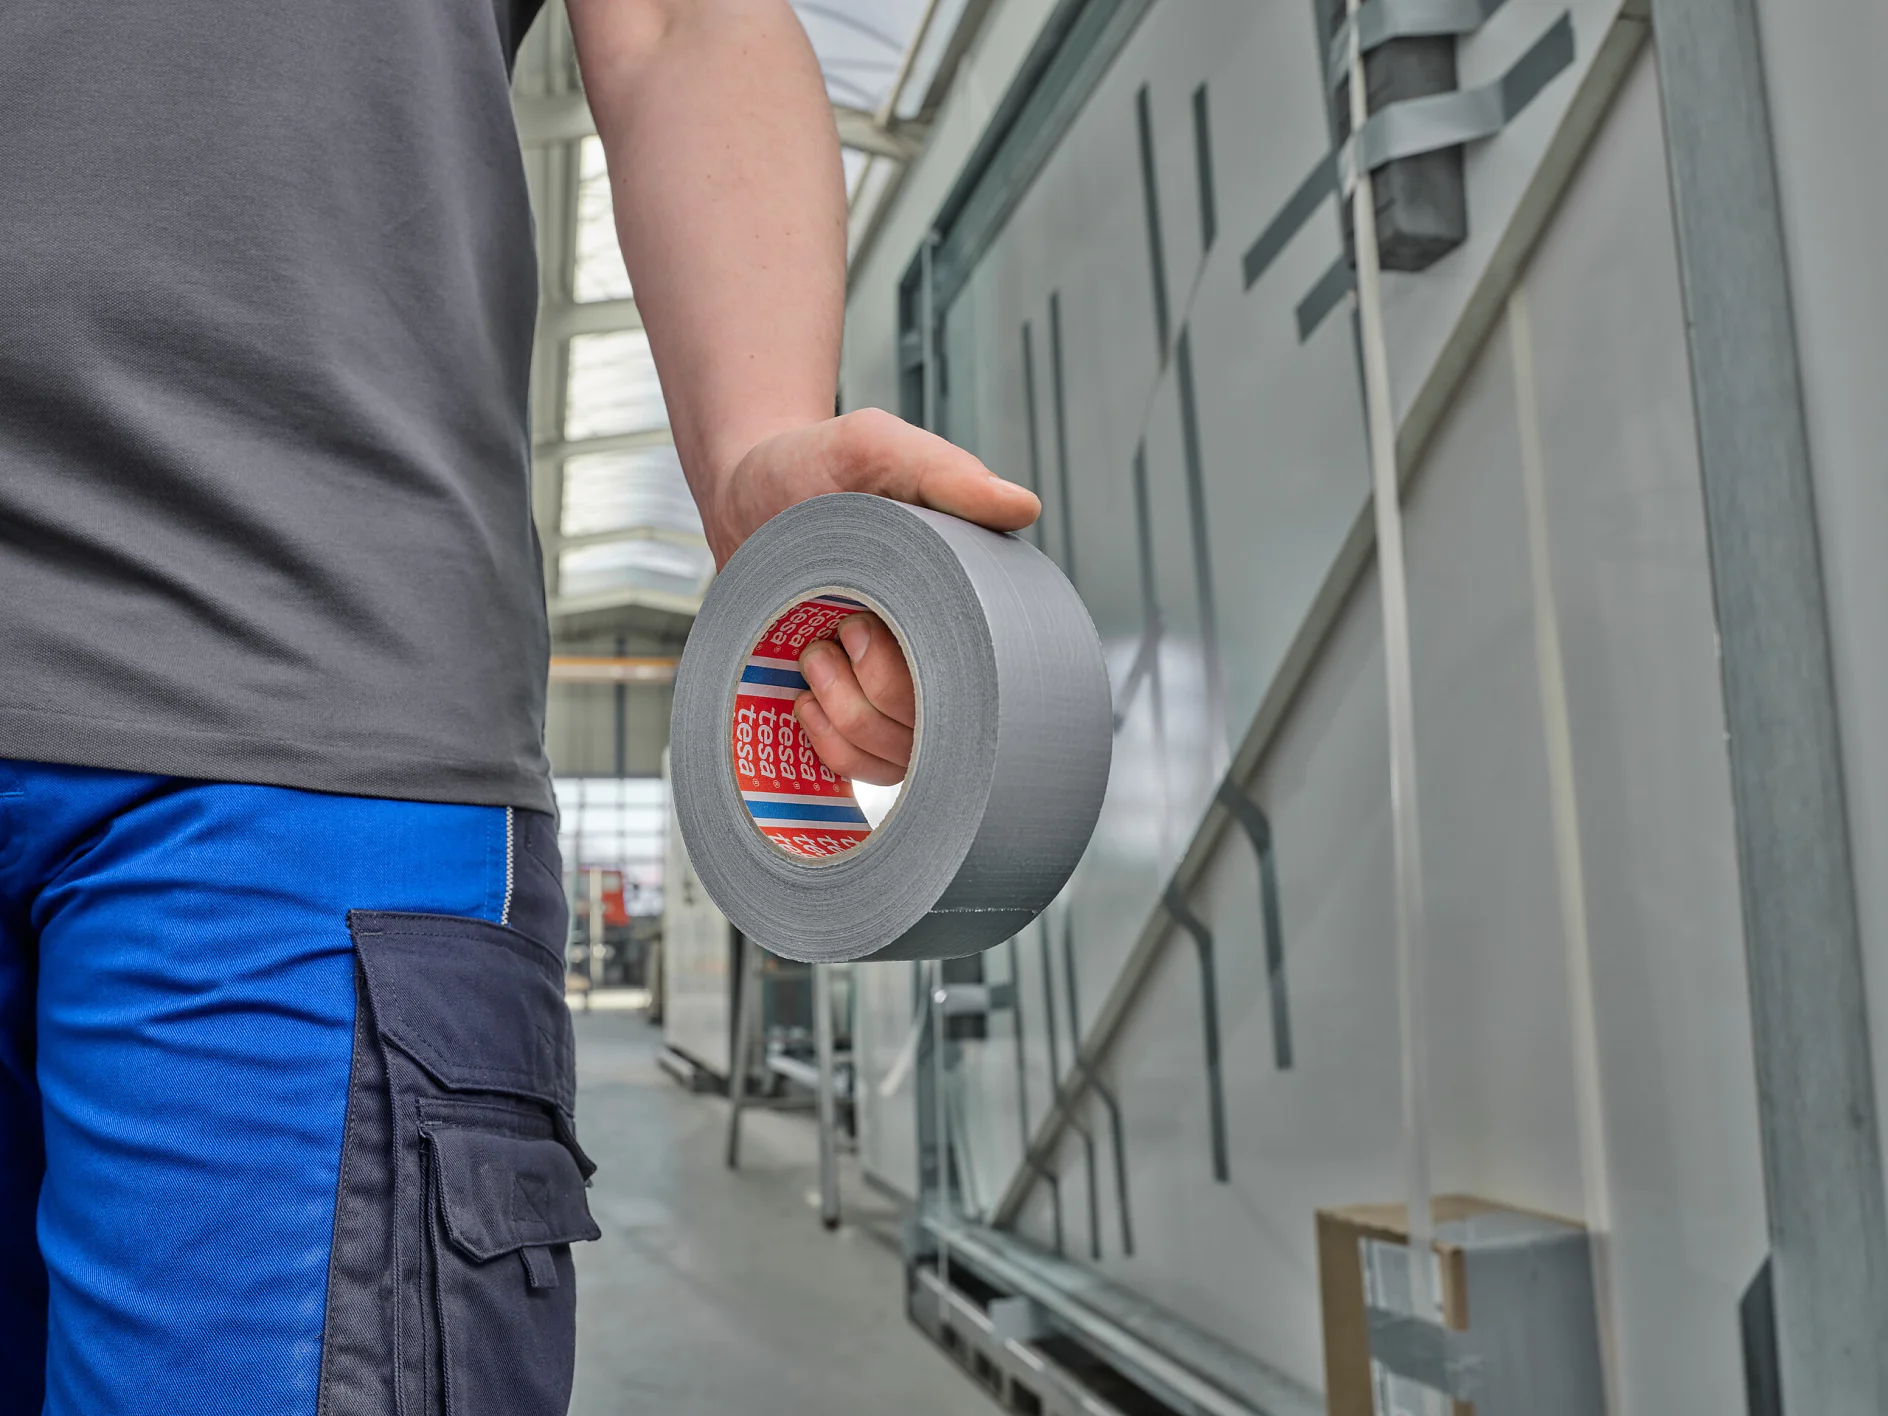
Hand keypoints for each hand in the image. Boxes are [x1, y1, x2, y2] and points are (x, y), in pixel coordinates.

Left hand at [702, 409, 1039, 781]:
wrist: (751, 489)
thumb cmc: (816, 466)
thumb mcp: (876, 448)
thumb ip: (945, 472)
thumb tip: (1021, 507)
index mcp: (964, 601)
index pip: (974, 687)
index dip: (904, 676)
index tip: (857, 625)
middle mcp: (940, 652)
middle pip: (932, 734)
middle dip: (873, 693)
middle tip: (837, 629)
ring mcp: (900, 689)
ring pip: (900, 759)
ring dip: (846, 717)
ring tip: (816, 656)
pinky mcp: (858, 712)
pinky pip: (866, 769)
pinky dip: (831, 745)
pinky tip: (808, 699)